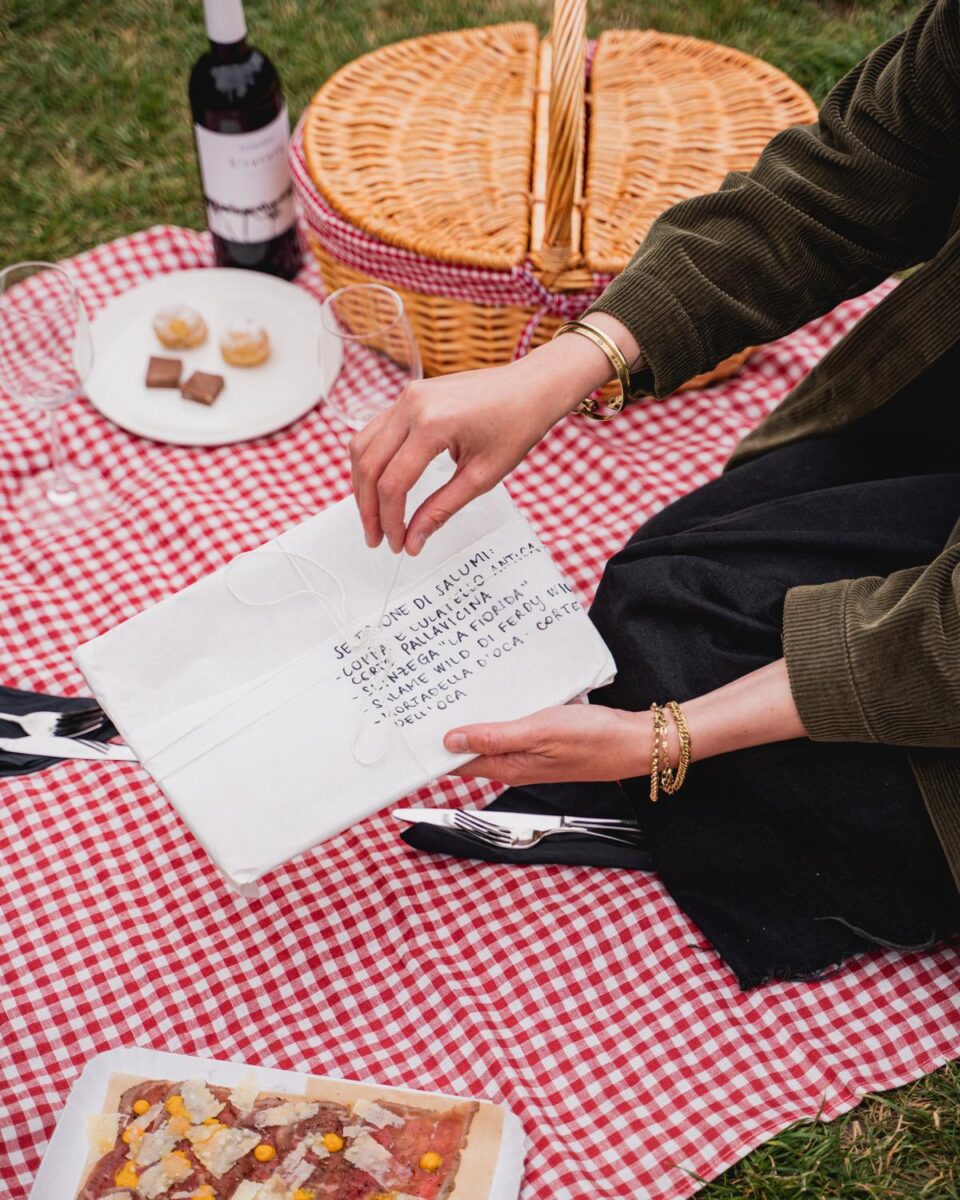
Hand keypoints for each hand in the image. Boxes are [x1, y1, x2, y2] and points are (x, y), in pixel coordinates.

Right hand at [348, 313, 640, 556]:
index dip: (390, 521)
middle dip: (368, 508)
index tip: (398, 545)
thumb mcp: (482, 477)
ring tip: (374, 517)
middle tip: (377, 539)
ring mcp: (406, 396)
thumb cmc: (517, 425)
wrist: (532, 387)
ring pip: (362, 446)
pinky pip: (375, 431)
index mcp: (432, 424)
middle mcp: (411, 405)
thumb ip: (440, 510)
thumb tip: (413, 541)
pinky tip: (380, 486)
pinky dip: (372, 461)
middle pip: (368, 466)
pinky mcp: (408, 396)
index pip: (393, 484)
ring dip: (363, 485)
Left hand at [444, 703, 649, 784]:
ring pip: (492, 734)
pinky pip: (513, 725)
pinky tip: (497, 692)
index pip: (458, 762)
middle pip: (471, 748)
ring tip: (453, 692)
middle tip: (425, 702)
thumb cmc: (593, 739)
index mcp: (509, 766)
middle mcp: (516, 763)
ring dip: (474, 717)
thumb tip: (450, 742)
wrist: (635, 741)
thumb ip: (494, 738)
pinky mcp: (544, 737)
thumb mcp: (538, 732)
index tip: (411, 731)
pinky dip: (501, 710)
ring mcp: (530, 750)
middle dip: (448, 729)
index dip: (433, 748)